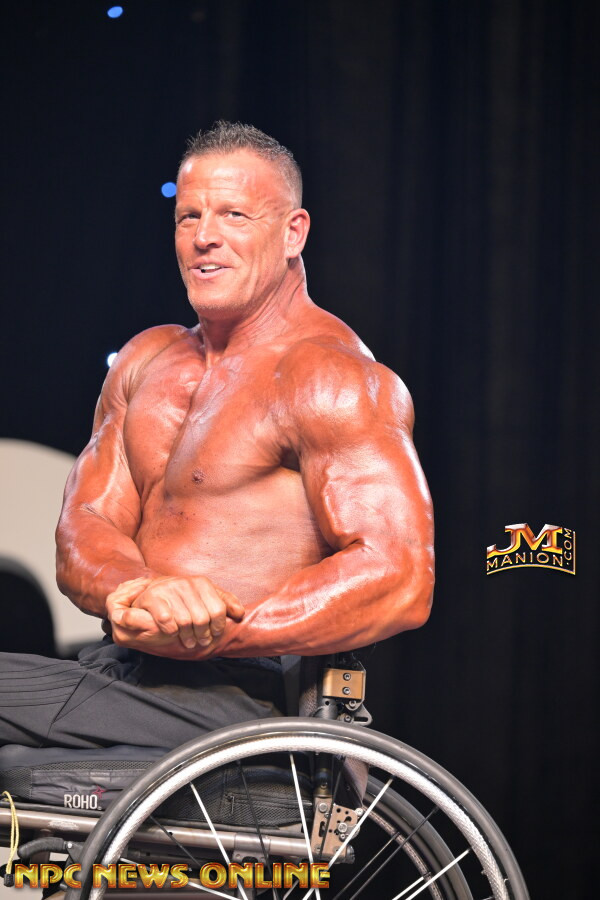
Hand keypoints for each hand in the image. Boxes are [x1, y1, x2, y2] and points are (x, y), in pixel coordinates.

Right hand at [106, 574, 244, 653]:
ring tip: (189, 642)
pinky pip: (166, 621)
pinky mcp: (153, 598)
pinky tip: (172, 633)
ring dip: (187, 637)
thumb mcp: (206, 597)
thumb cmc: (184, 598)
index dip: (218, 627)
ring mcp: (168, 589)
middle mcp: (186, 583)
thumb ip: (225, 602)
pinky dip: (171, 631)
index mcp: (201, 583)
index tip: (214, 634)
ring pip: (185, 622)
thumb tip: (240, 614)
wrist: (152, 591)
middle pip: (202, 619)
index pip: (218, 610)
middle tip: (201, 642)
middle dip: (203, 635)